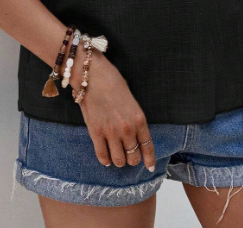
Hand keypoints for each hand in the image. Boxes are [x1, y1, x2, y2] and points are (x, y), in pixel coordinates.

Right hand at [65, 46, 156, 172]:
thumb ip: (134, 119)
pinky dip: (105, 160)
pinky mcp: (95, 133)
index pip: (148, 146)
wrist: (93, 75)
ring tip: (116, 155)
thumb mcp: (131, 100)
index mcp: (139, 119)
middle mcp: (127, 129)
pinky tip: (105, 157)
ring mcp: (111, 133)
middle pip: (133, 157)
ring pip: (119, 161)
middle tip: (127, 155)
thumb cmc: (113, 82)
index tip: (149, 167)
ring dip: (118, 160)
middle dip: (132, 159)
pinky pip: (102, 156)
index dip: (149, 159)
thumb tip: (134, 134)